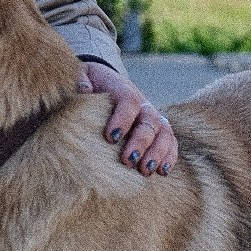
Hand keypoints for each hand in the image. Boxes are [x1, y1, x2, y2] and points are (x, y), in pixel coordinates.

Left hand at [78, 60, 177, 175]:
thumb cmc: (89, 85)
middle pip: (149, 121)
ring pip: (164, 133)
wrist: (102, 85)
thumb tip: (83, 90)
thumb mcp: (82, 78)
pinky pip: (169, 143)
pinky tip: (162, 172)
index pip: (129, 101)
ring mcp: (152, 118)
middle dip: (141, 142)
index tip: (111, 138)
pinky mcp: (157, 132)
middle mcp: (142, 104)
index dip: (123, 119)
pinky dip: (169, 157)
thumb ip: (80, 82)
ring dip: (157, 153)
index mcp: (123, 90)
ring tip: (146, 171)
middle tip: (128, 161)